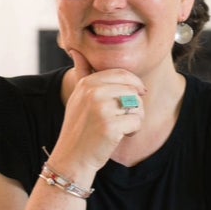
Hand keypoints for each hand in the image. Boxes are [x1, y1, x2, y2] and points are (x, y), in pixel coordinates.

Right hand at [51, 48, 145, 175]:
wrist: (71, 159)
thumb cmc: (78, 129)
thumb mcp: (77, 98)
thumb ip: (82, 74)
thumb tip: (76, 50)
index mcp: (87, 83)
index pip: (122, 74)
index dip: (135, 84)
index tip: (139, 94)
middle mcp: (93, 92)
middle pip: (132, 89)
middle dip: (136, 103)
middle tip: (127, 116)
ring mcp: (100, 108)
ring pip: (137, 104)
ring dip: (135, 118)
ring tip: (122, 127)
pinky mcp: (109, 126)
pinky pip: (137, 121)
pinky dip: (133, 130)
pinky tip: (121, 136)